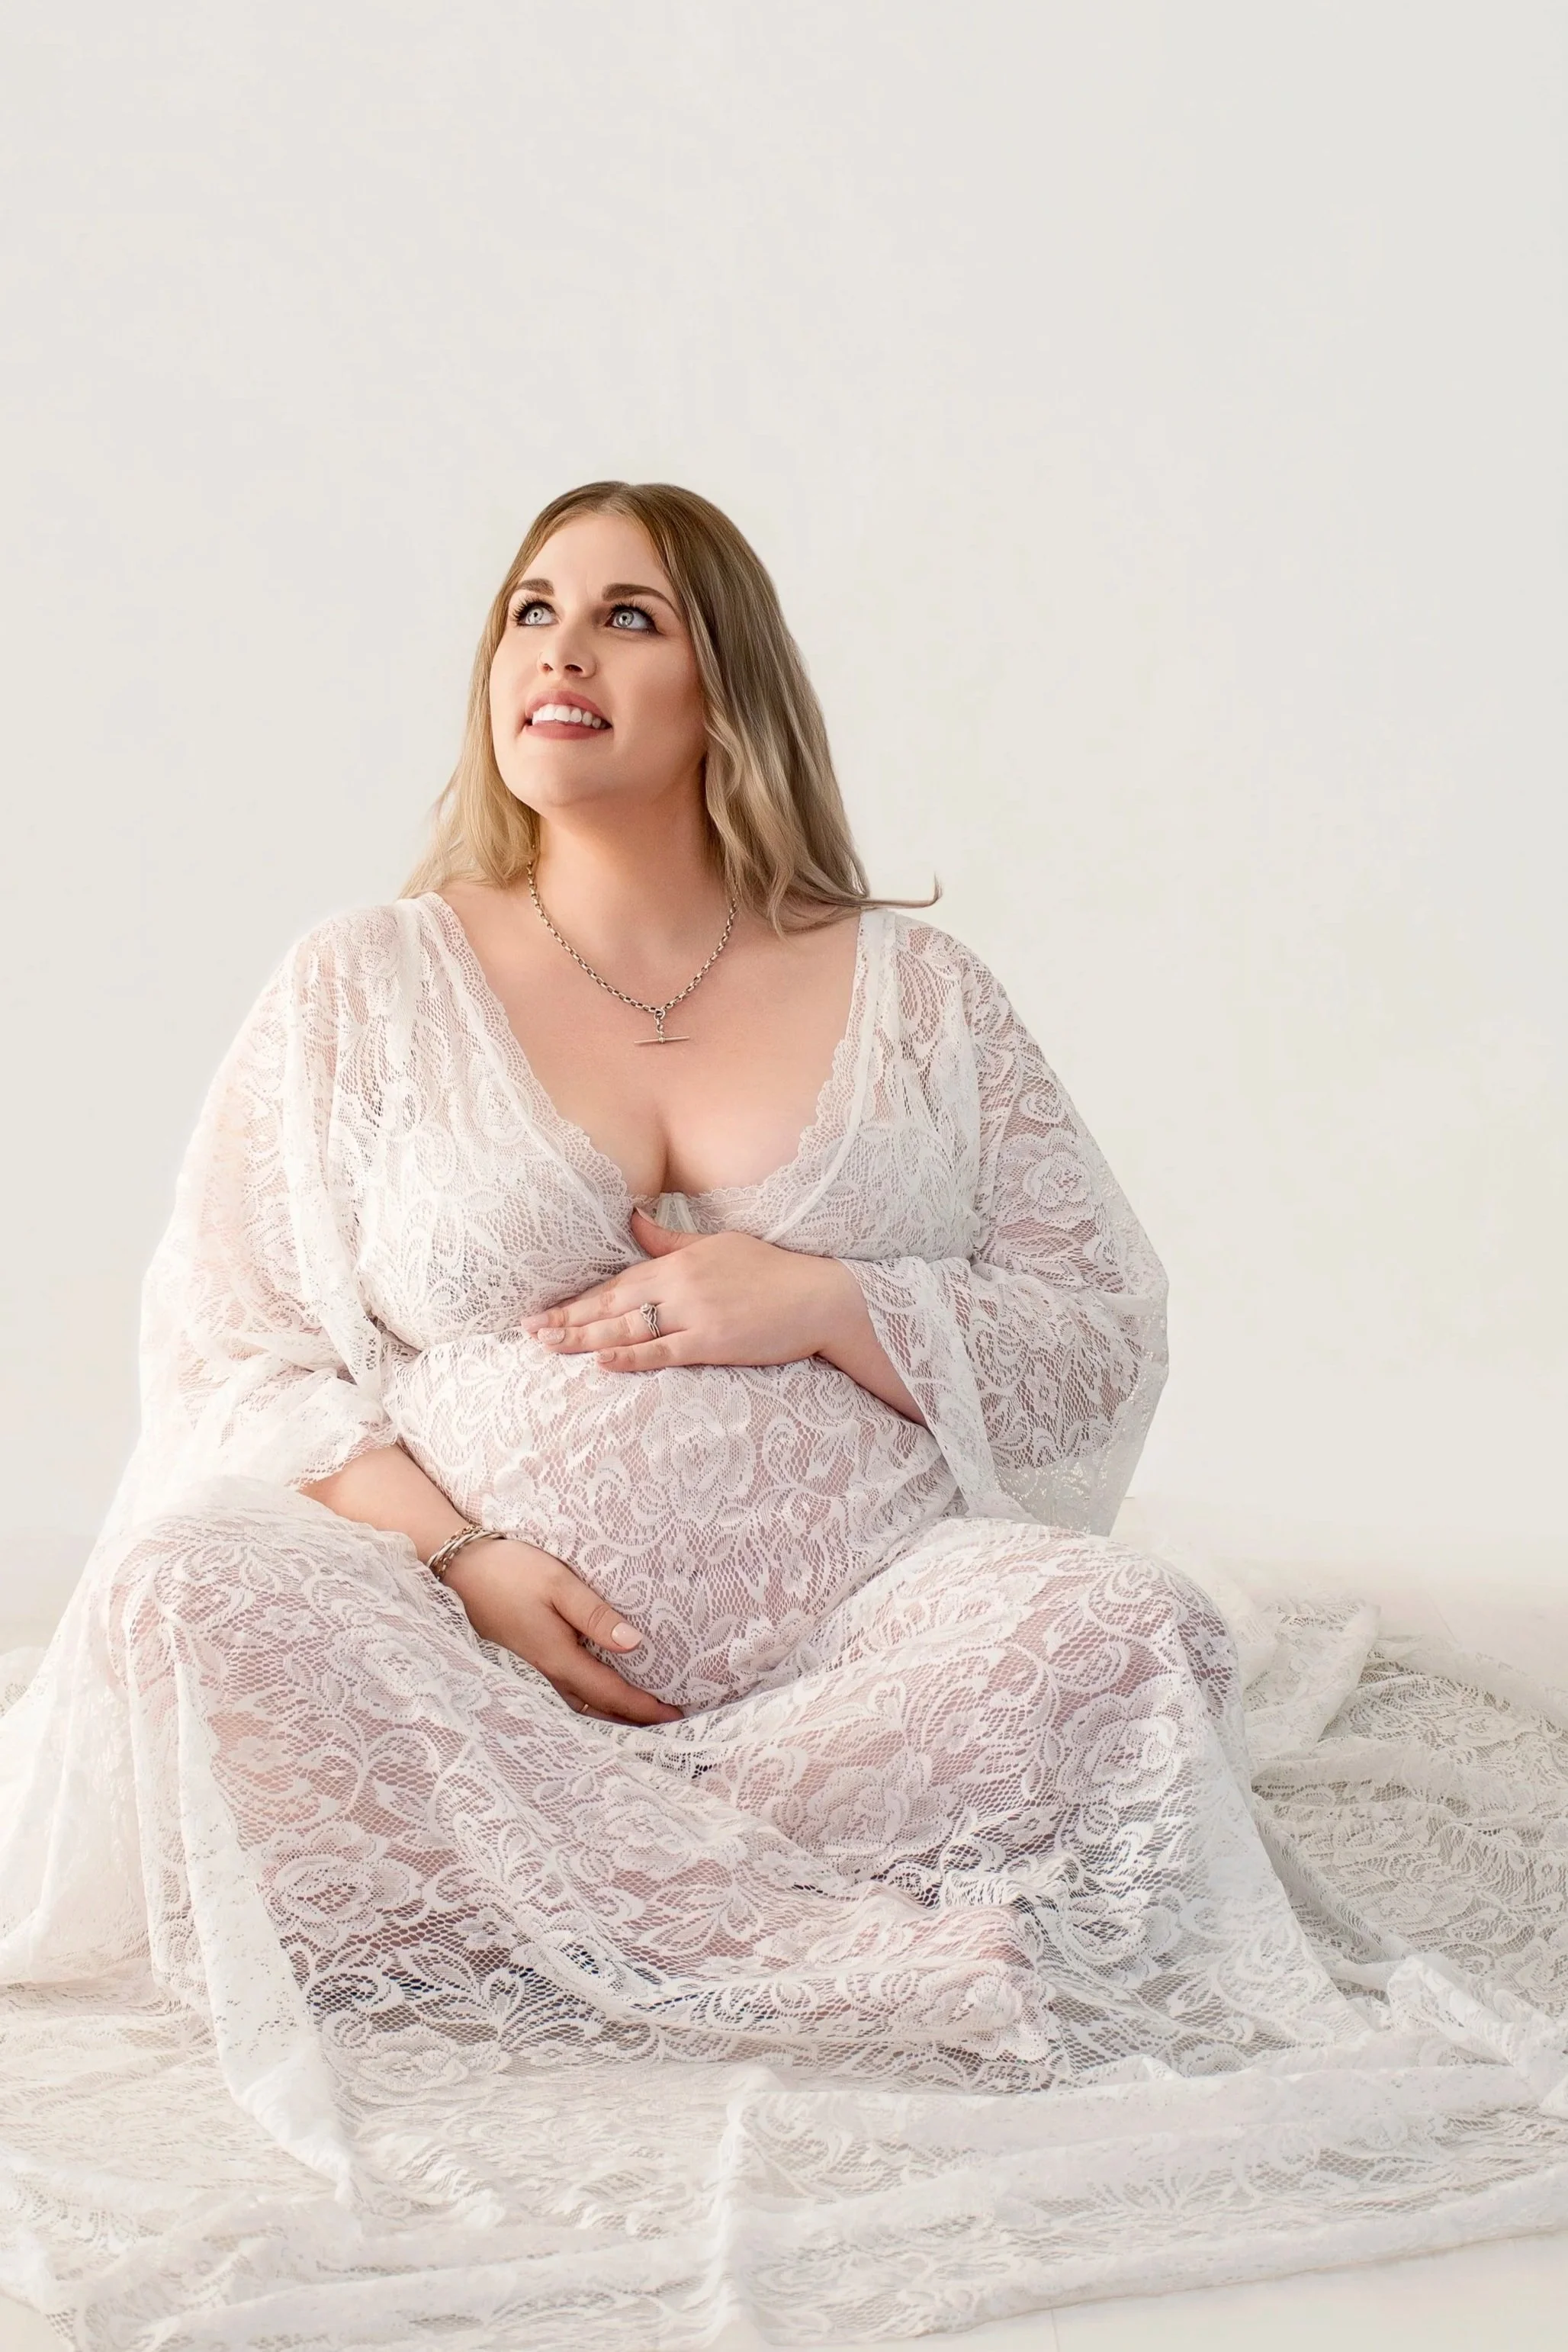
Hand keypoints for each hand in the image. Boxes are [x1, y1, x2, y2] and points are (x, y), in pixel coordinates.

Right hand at [441, 1536, 681, 1724]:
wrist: (459, 1568)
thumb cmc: (511, 1571)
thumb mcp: (559, 1584)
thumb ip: (596, 1616)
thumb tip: (634, 1644)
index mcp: (558, 1658)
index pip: (610, 1693)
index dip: (643, 1708)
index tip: (675, 1717)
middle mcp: (545, 1673)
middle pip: (595, 1709)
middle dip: (630, 1720)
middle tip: (666, 1727)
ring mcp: (531, 1671)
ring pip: (578, 1704)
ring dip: (609, 1715)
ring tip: (638, 1718)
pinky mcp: (524, 1660)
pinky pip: (563, 1693)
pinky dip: (588, 1701)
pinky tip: (597, 1695)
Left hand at [520, 1205, 862, 1371]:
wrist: (821, 1296)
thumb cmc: (772, 1270)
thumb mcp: (717, 1245)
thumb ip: (670, 1240)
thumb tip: (632, 1218)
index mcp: (679, 1262)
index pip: (616, 1283)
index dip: (577, 1299)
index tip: (543, 1311)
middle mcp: (680, 1285)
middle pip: (612, 1305)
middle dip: (567, 1319)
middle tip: (528, 1332)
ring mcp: (696, 1314)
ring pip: (628, 1329)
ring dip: (584, 1338)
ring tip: (548, 1347)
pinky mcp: (713, 1343)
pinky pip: (663, 1351)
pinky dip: (631, 1357)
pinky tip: (601, 1361)